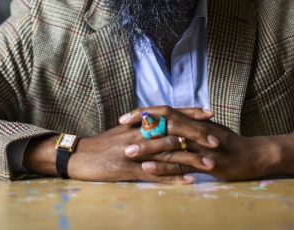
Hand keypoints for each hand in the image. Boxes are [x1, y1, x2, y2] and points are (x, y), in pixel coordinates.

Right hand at [22, 125, 195, 183]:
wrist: (76, 156)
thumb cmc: (100, 145)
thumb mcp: (121, 131)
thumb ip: (141, 126)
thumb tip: (159, 122)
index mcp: (138, 123)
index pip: (168, 114)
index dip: (189, 113)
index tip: (209, 113)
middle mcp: (137, 133)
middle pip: (172, 131)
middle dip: (196, 135)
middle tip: (217, 139)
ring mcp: (133, 151)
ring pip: (167, 152)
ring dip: (190, 158)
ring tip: (211, 163)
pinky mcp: (128, 169)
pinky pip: (155, 173)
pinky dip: (173, 177)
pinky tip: (189, 181)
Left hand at [119, 106, 293, 180]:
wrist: (256, 156)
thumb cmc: (229, 145)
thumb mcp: (206, 131)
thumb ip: (187, 126)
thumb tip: (166, 123)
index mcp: (193, 120)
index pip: (164, 111)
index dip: (143, 113)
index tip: (124, 117)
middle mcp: (196, 129)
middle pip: (164, 122)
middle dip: (141, 125)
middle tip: (120, 129)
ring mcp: (201, 145)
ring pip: (171, 143)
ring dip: (148, 147)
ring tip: (128, 152)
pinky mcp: (208, 162)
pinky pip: (183, 163)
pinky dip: (165, 166)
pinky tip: (149, 169)